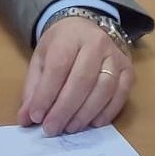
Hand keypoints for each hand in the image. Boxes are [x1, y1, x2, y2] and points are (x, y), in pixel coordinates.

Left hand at [17, 16, 132, 135]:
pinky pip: (121, 94)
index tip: (36, 117)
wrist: (86, 27)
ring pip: (104, 88)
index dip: (46, 95)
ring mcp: (116, 56)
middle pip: (82, 80)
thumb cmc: (61, 45)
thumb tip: (26, 119)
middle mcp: (96, 43)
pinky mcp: (129, 69)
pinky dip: (107, 113)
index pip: (58, 67)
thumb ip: (33, 89)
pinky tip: (92, 123)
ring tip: (69, 128)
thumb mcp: (40, 59)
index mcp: (70, 36)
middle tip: (52, 128)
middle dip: (65, 109)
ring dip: (85, 113)